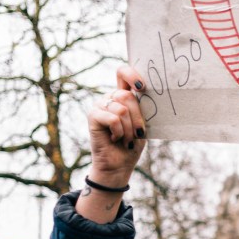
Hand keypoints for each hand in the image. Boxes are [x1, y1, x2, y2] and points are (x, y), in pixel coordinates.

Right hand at [87, 65, 150, 184]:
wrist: (119, 165)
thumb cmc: (132, 144)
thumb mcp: (142, 124)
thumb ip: (142, 108)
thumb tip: (145, 93)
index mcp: (123, 96)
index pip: (123, 73)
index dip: (132, 74)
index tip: (142, 86)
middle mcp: (110, 97)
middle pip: (127, 96)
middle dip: (137, 118)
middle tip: (138, 134)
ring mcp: (100, 105)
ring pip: (122, 109)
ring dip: (129, 129)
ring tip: (126, 139)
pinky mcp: (93, 115)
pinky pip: (113, 118)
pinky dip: (119, 132)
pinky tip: (115, 139)